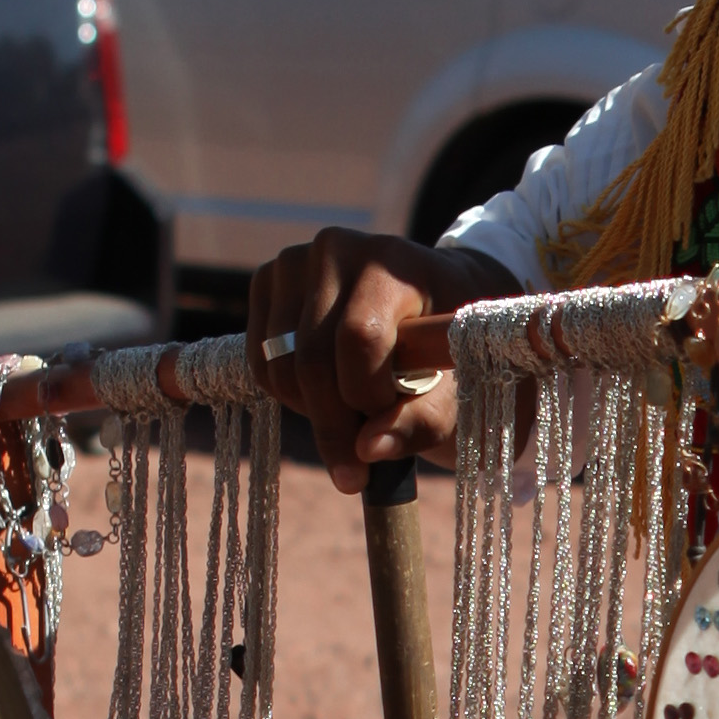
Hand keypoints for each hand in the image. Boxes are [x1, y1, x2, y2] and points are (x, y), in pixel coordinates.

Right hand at [243, 226, 495, 468]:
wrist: (433, 303)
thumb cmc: (450, 349)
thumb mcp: (458, 387)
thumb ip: (422, 420)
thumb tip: (369, 449)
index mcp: (394, 262)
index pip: (360, 338)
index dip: (368, 396)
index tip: (388, 427)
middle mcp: (337, 249)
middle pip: (312, 359)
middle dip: (334, 425)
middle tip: (357, 469)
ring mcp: (294, 261)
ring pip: (278, 367)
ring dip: (313, 412)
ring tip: (353, 418)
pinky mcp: (267, 281)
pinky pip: (260, 362)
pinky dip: (290, 395)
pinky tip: (328, 394)